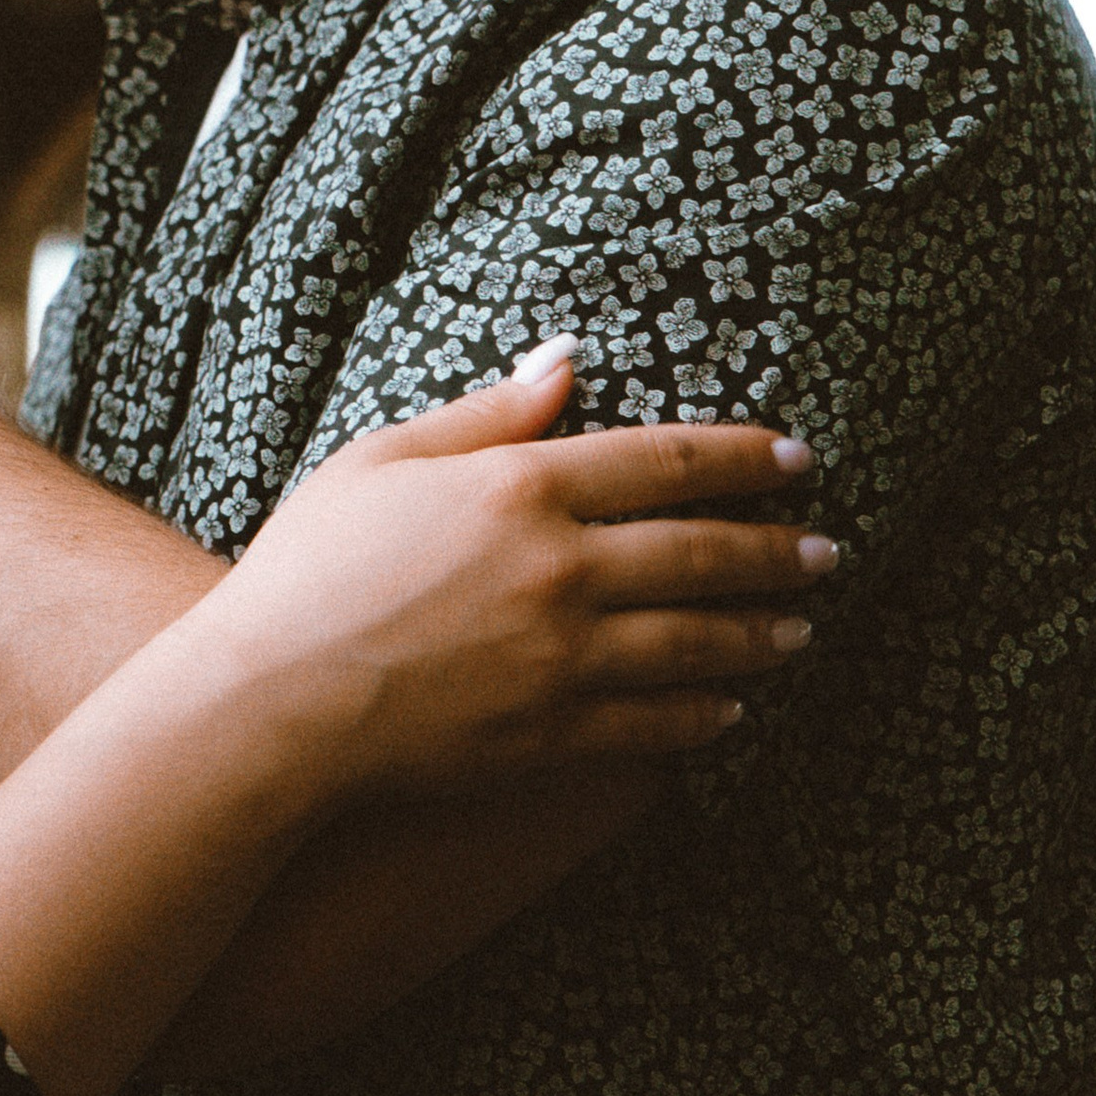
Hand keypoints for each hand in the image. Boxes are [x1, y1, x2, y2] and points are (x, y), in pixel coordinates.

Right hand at [194, 362, 825, 802]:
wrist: (270, 701)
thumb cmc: (308, 568)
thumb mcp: (381, 460)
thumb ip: (484, 414)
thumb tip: (565, 361)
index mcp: (521, 487)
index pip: (667, 462)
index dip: (743, 459)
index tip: (797, 460)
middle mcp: (560, 569)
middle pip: (702, 553)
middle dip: (776, 551)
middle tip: (826, 552)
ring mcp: (562, 659)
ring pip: (696, 643)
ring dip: (759, 634)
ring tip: (800, 630)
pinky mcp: (551, 734)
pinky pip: (655, 725)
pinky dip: (704, 716)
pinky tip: (731, 709)